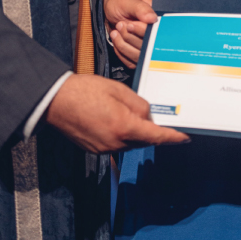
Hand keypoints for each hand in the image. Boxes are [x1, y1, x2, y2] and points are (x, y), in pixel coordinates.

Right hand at [44, 73, 188, 152]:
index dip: (173, 137)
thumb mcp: (117, 90)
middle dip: (150, 129)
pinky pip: (116, 144)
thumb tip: (148, 115)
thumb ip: (138, 104)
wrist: (55, 101)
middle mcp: (116, 143)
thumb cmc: (85, 91)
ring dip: (134, 131)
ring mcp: (104, 148)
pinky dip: (121, 134)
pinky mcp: (95, 149)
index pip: (156, 136)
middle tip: (153, 114)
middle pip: (143, 140)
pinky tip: (113, 119)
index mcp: (124, 126)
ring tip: (126, 111)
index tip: (185, 137)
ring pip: (130, 142)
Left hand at [104, 0, 156, 67]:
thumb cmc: (121, 3)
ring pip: (139, 56)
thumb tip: (152, 18)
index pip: (158, 32)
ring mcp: (147, 45)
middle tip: (120, 25)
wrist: (110, 10)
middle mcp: (156, 34)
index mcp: (159, 19)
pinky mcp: (138, 54)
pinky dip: (121, 52)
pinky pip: (132, 62)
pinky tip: (116, 39)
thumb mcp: (129, 1)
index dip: (143, 31)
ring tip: (116, 31)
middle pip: (149, 46)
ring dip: (124, 45)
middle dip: (130, 37)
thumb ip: (141, 9)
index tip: (130, 25)